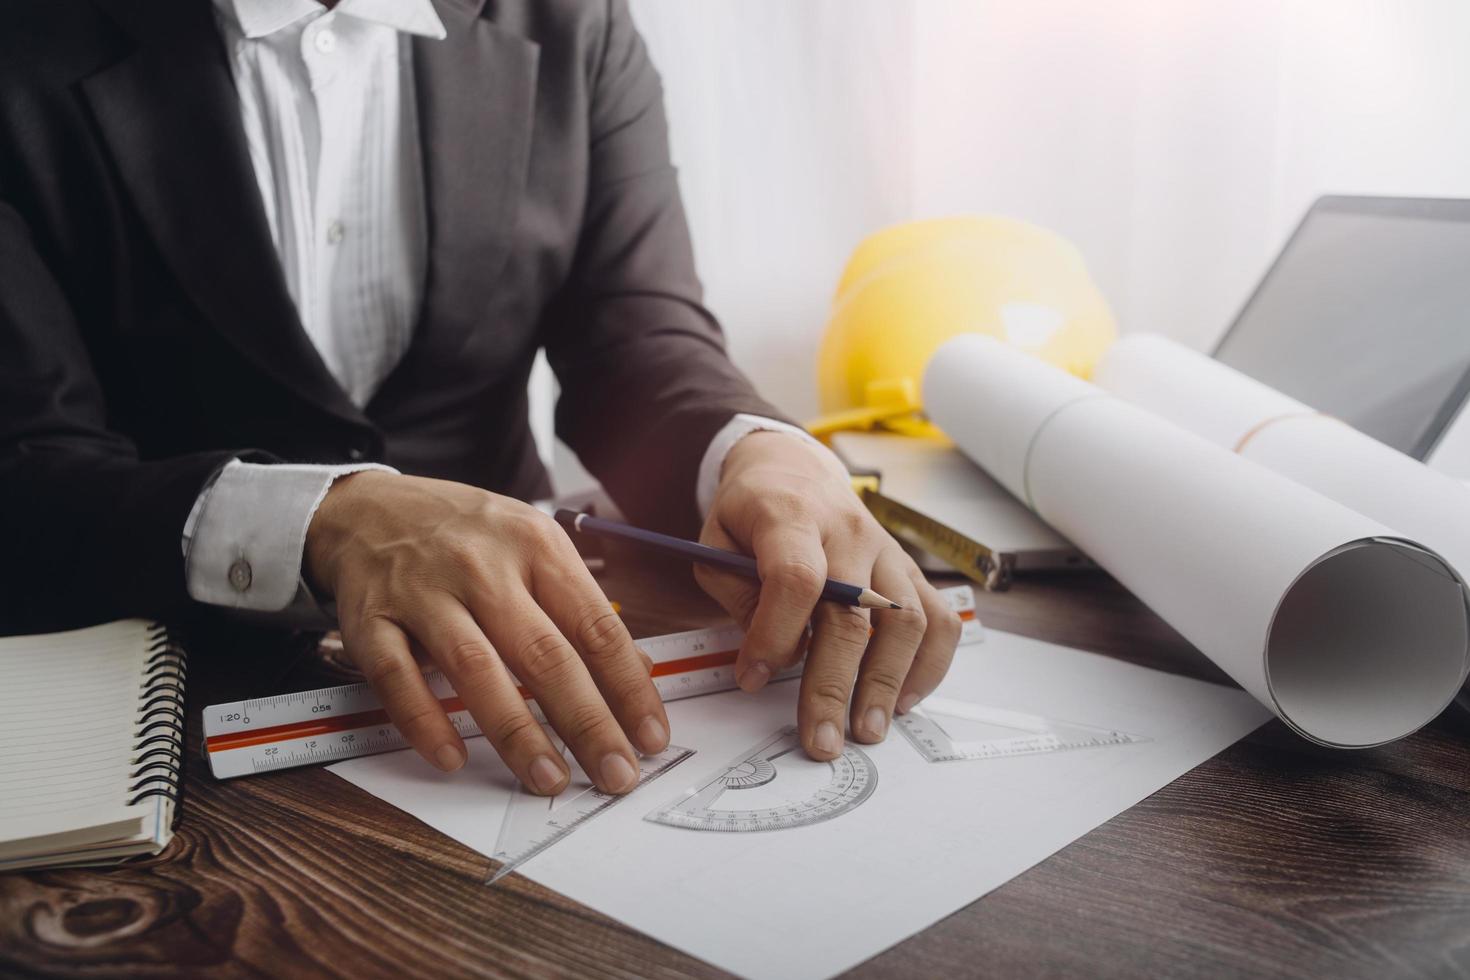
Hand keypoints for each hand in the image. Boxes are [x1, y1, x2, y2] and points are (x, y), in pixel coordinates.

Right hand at [305, 472, 667, 794]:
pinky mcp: (371, 619)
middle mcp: (483, 567)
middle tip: (615, 774)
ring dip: (517, 732)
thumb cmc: (465, 534)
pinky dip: (425, 721)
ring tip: (549, 779)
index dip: (629, 688)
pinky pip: (398, 677)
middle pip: (545, 654)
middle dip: (587, 723)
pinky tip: (453, 758)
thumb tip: (634, 671)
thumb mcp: (532, 544)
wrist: (368, 507)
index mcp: (536, 546)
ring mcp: (424, 593)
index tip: (651, 737)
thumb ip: (577, 604)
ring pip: (477, 669)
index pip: (596, 627)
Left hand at [697, 432, 961, 759]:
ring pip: (906, 619)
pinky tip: (903, 699)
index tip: (752, 679)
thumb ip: (736, 594)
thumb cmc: (752, 514)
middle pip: (853, 613)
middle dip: (835, 685)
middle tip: (823, 740)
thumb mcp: (715, 542)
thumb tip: (770, 656)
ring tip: (866, 729)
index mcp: (791, 516)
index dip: (775, 635)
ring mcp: (887, 551)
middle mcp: (849, 531)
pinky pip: (939, 618)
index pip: (796, 578)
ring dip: (888, 682)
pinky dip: (929, 665)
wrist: (794, 471)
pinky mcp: (910, 571)